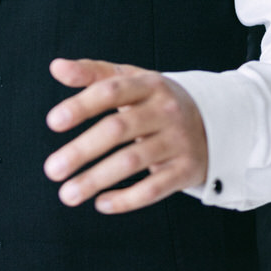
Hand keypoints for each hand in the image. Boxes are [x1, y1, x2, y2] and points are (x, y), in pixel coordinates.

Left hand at [43, 58, 207, 213]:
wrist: (218, 123)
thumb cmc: (158, 101)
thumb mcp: (132, 80)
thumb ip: (93, 73)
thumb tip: (56, 67)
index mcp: (149, 85)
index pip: (111, 91)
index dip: (81, 105)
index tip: (52, 122)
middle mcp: (165, 111)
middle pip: (118, 129)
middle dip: (82, 151)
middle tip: (52, 169)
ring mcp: (178, 141)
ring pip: (132, 161)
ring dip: (96, 179)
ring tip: (67, 193)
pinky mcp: (186, 170)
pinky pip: (154, 189)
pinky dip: (126, 199)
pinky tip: (101, 203)